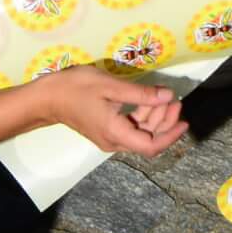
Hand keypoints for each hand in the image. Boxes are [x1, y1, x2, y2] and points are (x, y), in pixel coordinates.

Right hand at [29, 64, 188, 157]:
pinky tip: (148, 101)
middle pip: (148, 140)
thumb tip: (169, 97)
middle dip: (165, 122)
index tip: (184, 121)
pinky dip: (142, 117)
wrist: (47, 98)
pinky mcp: (106, 131)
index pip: (150, 146)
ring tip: (164, 97)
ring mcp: (109, 139)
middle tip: (174, 100)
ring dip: (155, 118)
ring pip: (140, 135)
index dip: (170, 135)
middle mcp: (114, 142)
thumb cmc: (76, 88)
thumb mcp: (110, 86)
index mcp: (116, 133)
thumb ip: (140, 94)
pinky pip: (131, 129)